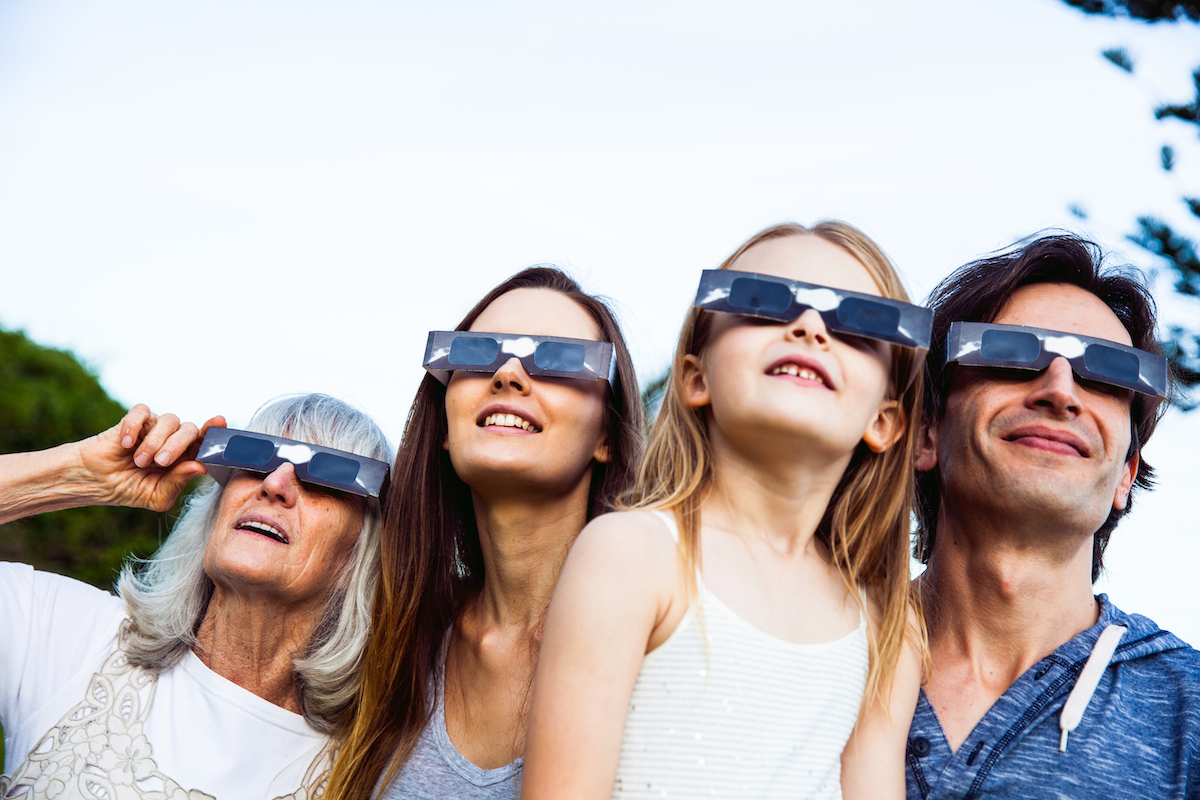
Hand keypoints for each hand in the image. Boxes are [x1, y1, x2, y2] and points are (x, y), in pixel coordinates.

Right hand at [76, 404, 226, 511]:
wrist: (95, 483)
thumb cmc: (129, 489)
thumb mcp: (157, 496)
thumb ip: (178, 482)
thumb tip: (200, 467)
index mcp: (185, 457)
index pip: (205, 442)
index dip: (214, 432)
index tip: (219, 422)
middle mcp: (173, 439)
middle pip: (189, 429)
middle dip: (177, 446)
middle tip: (160, 462)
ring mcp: (154, 428)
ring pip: (169, 420)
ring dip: (155, 441)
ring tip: (140, 461)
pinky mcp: (134, 420)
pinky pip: (142, 412)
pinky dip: (135, 426)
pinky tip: (126, 443)